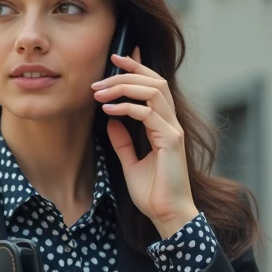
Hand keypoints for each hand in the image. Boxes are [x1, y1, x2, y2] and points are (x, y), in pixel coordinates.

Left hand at [93, 47, 197, 236]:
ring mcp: (173, 130)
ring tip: (98, 92)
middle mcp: (171, 124)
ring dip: (123, 87)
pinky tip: (108, 111)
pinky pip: (147, 113)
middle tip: (100, 75)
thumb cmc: (152, 192)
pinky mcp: (170, 141)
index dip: (138, 68)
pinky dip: (126, 108)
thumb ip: (123, 140)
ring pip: (154, 91)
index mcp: (164, 126)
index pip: (154, 86)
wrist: (167, 214)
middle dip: (128, 72)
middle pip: (155, 81)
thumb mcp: (130, 162)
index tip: (118, 57)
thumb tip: (111, 119)